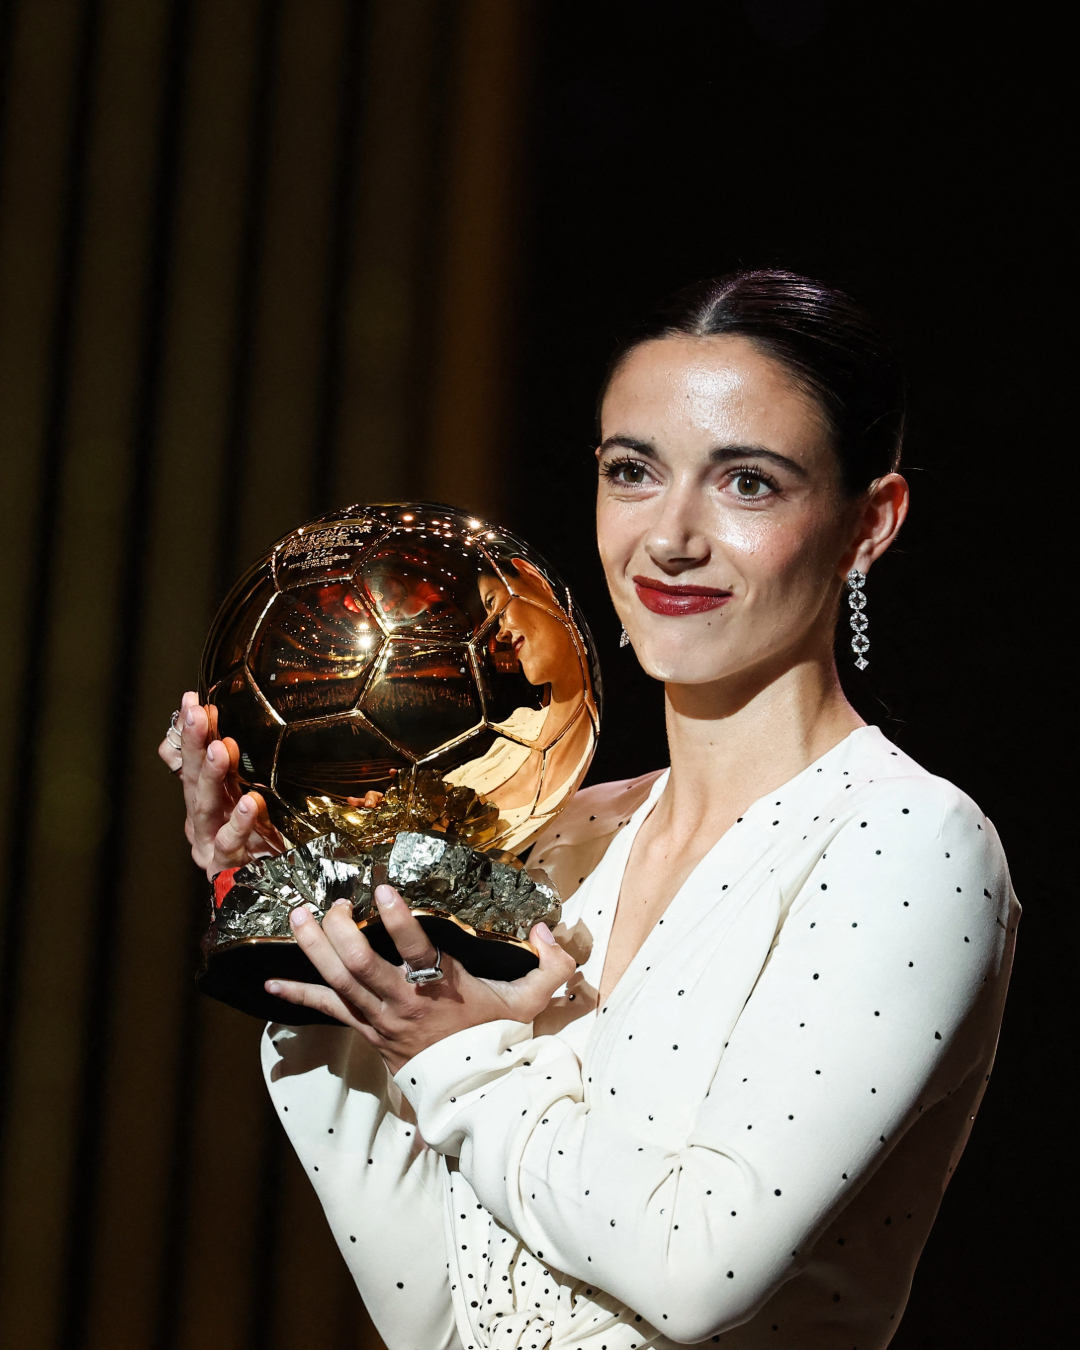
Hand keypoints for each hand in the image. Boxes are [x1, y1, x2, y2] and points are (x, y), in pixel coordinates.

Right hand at [158, 690, 284, 878]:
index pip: (191, 760)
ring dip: (212, 777)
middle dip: (193, 744)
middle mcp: (202, 819)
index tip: (192, 700)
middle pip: (193, 778)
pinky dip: (240, 822)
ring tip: (219, 749)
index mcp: (203, 801)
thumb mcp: (236, 800)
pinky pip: (232, 843)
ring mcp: (212, 844)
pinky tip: (250, 802)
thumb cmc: (251, 843)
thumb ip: (221, 768)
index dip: (190, 732)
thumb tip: (201, 721)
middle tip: (196, 713)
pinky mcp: (228, 867)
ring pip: (207, 807)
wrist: (262, 896)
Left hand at [268, 886, 576, 1074]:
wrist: (475, 1092)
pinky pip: (326, 1012)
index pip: (415, 950)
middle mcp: (403, 1003)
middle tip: (331, 902)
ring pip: (338, 982)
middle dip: (338, 930)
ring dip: (313, 949)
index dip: (397, 919)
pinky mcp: (366, 1031)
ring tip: (297, 917)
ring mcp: (380, 1019)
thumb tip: (549, 929)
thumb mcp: (531, 1002)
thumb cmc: (497, 1038)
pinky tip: (270, 983)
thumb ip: (551, 965)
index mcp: (441, 987)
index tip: (382, 889)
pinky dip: (297, 997)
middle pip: (360, 965)